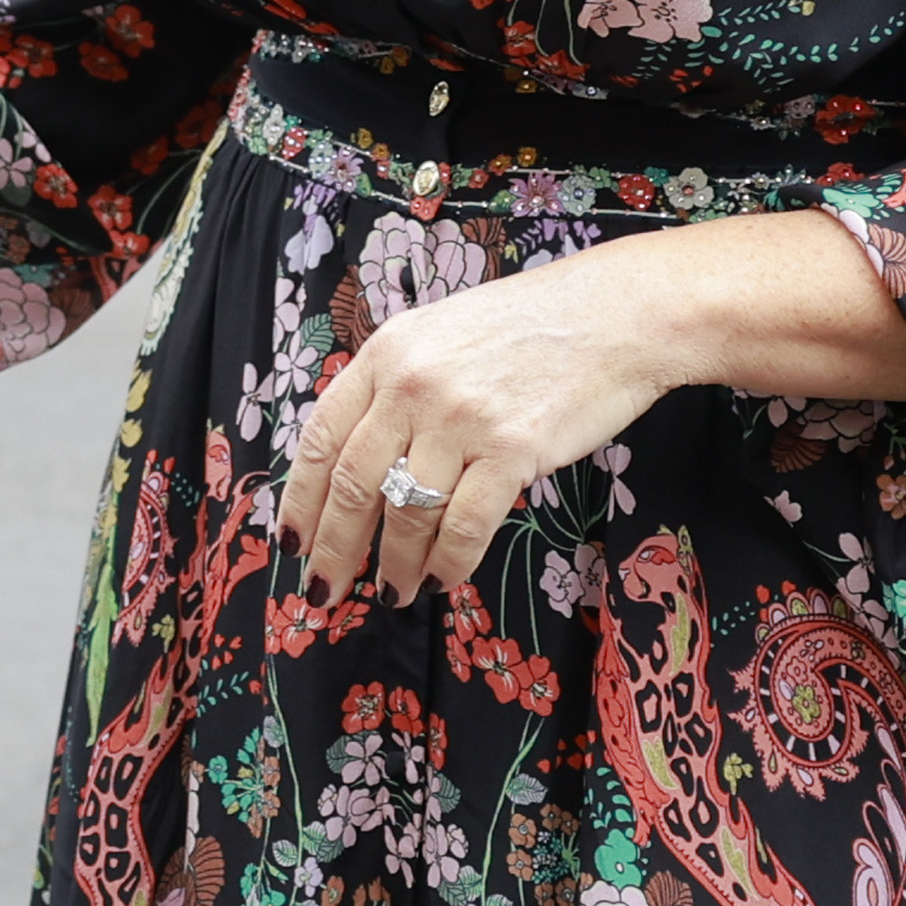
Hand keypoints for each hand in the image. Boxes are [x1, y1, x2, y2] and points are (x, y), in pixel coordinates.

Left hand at [279, 251, 677, 607]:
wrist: (614, 313)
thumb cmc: (529, 326)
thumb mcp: (439, 335)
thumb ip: (396, 386)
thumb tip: (362, 461)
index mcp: (386, 353)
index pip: (321, 437)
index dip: (300, 499)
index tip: (291, 541)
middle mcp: (412, 384)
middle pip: (353, 484)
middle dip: (333, 547)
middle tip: (324, 589)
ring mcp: (460, 417)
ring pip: (407, 512)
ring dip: (394, 564)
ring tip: (392, 592)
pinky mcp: (511, 448)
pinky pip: (465, 525)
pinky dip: (448, 562)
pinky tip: (439, 578)